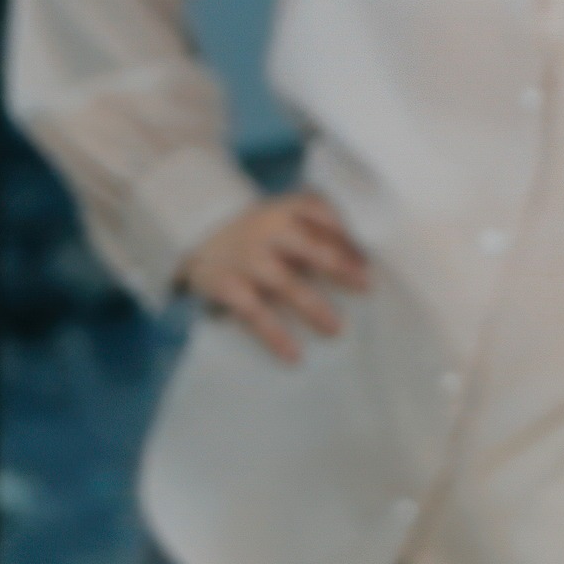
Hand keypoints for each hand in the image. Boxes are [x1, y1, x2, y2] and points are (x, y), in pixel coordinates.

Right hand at [178, 191, 372, 363]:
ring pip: (284, 283)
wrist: (197, 230)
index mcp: (284, 209)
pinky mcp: (227, 284)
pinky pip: (254, 312)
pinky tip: (293, 354)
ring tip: (335, 330)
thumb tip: (362, 265)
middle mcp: (266, 229)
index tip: (366, 261)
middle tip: (365, 287)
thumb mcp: (282, 216)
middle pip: (309, 247)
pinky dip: (275, 334)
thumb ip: (315, 231)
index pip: (321, 213)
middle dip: (339, 267)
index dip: (347, 236)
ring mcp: (247, 258)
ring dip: (313, 306)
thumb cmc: (258, 230)